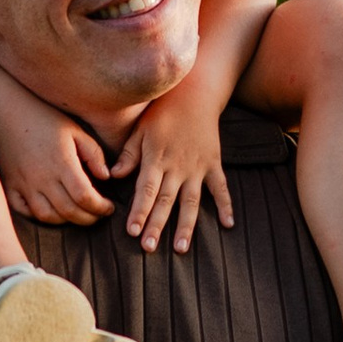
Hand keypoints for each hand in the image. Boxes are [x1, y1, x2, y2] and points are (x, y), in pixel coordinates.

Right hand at [0, 98, 117, 225]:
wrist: (10, 113)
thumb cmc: (47, 120)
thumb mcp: (76, 131)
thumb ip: (94, 155)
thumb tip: (106, 177)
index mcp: (62, 162)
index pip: (85, 196)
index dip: (101, 207)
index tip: (109, 207)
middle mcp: (42, 177)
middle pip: (69, 211)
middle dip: (88, 218)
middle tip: (98, 215)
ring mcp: (24, 184)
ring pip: (47, 216)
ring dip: (66, 221)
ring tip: (77, 214)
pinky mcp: (11, 186)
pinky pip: (24, 211)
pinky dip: (39, 217)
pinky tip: (52, 211)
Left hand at [108, 86, 233, 252]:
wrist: (195, 93)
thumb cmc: (162, 112)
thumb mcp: (140, 129)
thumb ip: (129, 154)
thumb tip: (114, 175)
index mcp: (156, 158)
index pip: (146, 190)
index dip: (139, 211)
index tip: (132, 231)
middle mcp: (177, 166)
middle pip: (165, 201)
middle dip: (157, 225)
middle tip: (149, 247)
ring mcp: (197, 167)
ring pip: (191, 201)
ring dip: (186, 225)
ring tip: (181, 248)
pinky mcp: (213, 163)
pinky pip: (220, 187)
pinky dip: (226, 205)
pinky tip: (228, 224)